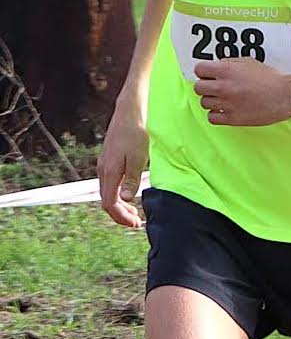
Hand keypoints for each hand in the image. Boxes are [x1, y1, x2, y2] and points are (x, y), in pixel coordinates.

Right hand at [97, 103, 147, 228]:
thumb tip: (126, 199)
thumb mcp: (139, 158)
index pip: (109, 204)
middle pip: (107, 202)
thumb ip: (132, 179)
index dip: (121, 217)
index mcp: (110, 173)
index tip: (135, 224)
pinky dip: (118, 195)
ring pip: (107, 194)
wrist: (128, 114)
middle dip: (120, 215)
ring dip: (120, 206)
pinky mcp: (108, 162)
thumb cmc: (136, 135)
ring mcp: (104, 167)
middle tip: (136, 223)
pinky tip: (129, 196)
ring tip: (134, 213)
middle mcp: (103, 172)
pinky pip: (110, 185)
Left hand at [192, 58, 290, 126]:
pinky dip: (216, 114)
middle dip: (206, 86)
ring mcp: (227, 104)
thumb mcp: (249, 62)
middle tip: (216, 88)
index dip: (204, 72)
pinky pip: (212, 118)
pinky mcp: (233, 119)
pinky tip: (225, 110)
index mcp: (227, 71)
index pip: (199, 70)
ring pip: (204, 103)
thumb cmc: (271, 78)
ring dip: (213, 101)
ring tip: (225, 99)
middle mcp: (223, 87)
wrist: (286, 95)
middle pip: (198, 88)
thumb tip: (216, 67)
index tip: (209, 75)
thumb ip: (229, 64)